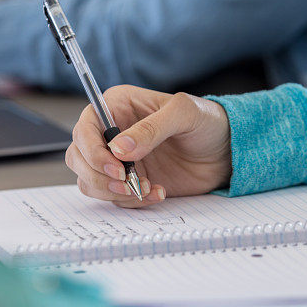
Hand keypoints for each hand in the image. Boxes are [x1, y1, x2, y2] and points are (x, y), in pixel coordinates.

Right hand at [66, 85, 231, 207]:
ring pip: (89, 180)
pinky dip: (132, 201)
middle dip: (99, 175)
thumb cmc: (207, 121)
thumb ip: (151, 129)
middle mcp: (112, 132)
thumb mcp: (183, 114)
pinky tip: (158, 192)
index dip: (92, 149)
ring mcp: (118, 160)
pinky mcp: (128, 182)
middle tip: (127, 182)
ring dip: (113, 191)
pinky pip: (114, 197)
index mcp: (118, 106)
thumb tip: (119, 147)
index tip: (115, 166)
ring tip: (146, 188)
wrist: (227, 151)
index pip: (85, 126)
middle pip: (79, 156)